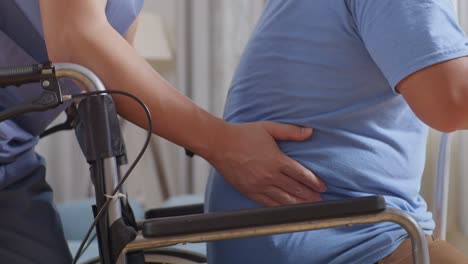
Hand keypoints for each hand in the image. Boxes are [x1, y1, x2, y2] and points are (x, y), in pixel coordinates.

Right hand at [207, 121, 325, 205]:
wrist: (219, 144)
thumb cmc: (243, 134)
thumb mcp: (269, 128)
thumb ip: (291, 132)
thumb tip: (310, 132)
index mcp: (276, 160)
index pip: (301, 174)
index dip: (314, 182)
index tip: (323, 186)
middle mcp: (269, 175)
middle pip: (296, 189)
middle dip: (310, 195)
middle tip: (320, 198)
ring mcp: (259, 186)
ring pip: (284, 199)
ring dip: (299, 203)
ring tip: (309, 205)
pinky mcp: (249, 191)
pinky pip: (268, 203)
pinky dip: (280, 207)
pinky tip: (287, 207)